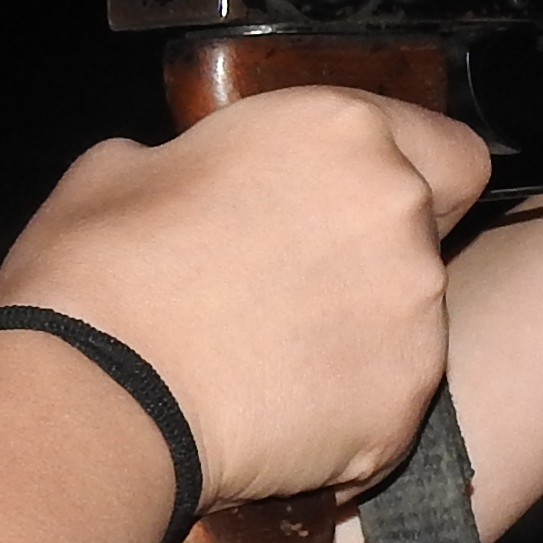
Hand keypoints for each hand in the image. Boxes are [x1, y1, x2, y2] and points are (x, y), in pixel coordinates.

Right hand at [0, 84, 491, 505]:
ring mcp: (414, 316)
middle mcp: (399, 212)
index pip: (445, 147)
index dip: (409, 175)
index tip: (359, 202)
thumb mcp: (126, 168)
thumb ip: (199, 160)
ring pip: (412, 322)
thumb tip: (198, 180)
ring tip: (269, 358)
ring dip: (360, 334)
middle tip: (293, 284)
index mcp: (343, 131)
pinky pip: (389, 402)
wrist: (97, 400)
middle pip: (428, 233)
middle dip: (375, 255)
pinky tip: (273, 411)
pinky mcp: (403, 408)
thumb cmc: (100, 274)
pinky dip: (346, 409)